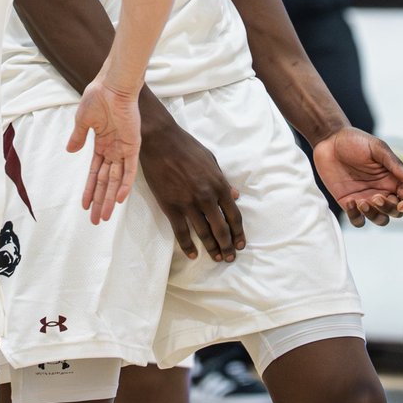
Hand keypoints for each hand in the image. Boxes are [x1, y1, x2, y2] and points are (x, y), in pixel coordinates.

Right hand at [66, 79, 140, 224]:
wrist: (112, 86)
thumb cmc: (97, 98)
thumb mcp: (82, 121)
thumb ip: (78, 137)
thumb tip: (70, 151)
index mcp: (101, 143)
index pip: (95, 172)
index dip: (89, 189)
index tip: (84, 206)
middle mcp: (113, 149)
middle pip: (105, 181)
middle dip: (99, 200)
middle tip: (95, 220)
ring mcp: (123, 148)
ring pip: (116, 179)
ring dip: (110, 198)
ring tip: (104, 216)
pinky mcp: (133, 145)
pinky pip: (130, 168)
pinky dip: (125, 183)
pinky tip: (119, 199)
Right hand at [140, 118, 244, 261]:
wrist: (162, 143)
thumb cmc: (188, 148)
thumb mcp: (212, 161)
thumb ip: (223, 181)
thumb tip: (235, 197)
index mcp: (219, 184)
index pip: (233, 215)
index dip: (238, 232)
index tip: (241, 244)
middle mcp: (206, 197)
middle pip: (220, 228)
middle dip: (227, 246)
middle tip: (230, 258)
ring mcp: (188, 203)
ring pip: (203, 233)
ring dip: (211, 248)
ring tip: (217, 259)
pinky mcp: (171, 207)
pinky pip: (181, 232)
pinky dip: (188, 246)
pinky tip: (193, 254)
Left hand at [313, 128, 402, 227]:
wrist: (329, 140)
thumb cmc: (355, 140)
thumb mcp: (377, 148)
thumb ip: (394, 164)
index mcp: (392, 178)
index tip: (402, 205)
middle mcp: (382, 190)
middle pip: (395, 211)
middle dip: (389, 209)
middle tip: (376, 197)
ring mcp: (366, 198)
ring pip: (379, 219)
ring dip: (374, 215)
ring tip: (362, 202)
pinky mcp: (349, 203)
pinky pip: (358, 220)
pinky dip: (356, 217)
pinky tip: (350, 202)